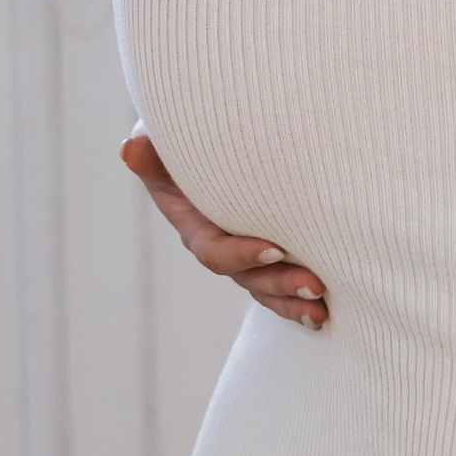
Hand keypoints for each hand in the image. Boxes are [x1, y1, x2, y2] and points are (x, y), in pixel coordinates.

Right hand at [120, 131, 327, 329]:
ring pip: (266, 289)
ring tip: (321, 310)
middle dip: (280, 284)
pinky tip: (325, 314)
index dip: (241, 254)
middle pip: (247, 277)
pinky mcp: (268, 257)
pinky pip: (280, 287)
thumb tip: (131, 148)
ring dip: (293, 301)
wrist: (210, 146)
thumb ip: (153, 154)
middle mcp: (219, 246)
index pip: (214, 249)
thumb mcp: (166, 146)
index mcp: (194, 225)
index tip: (275, 248)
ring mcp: (244, 256)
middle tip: (315, 283)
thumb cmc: (188, 142)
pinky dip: (299, 301)